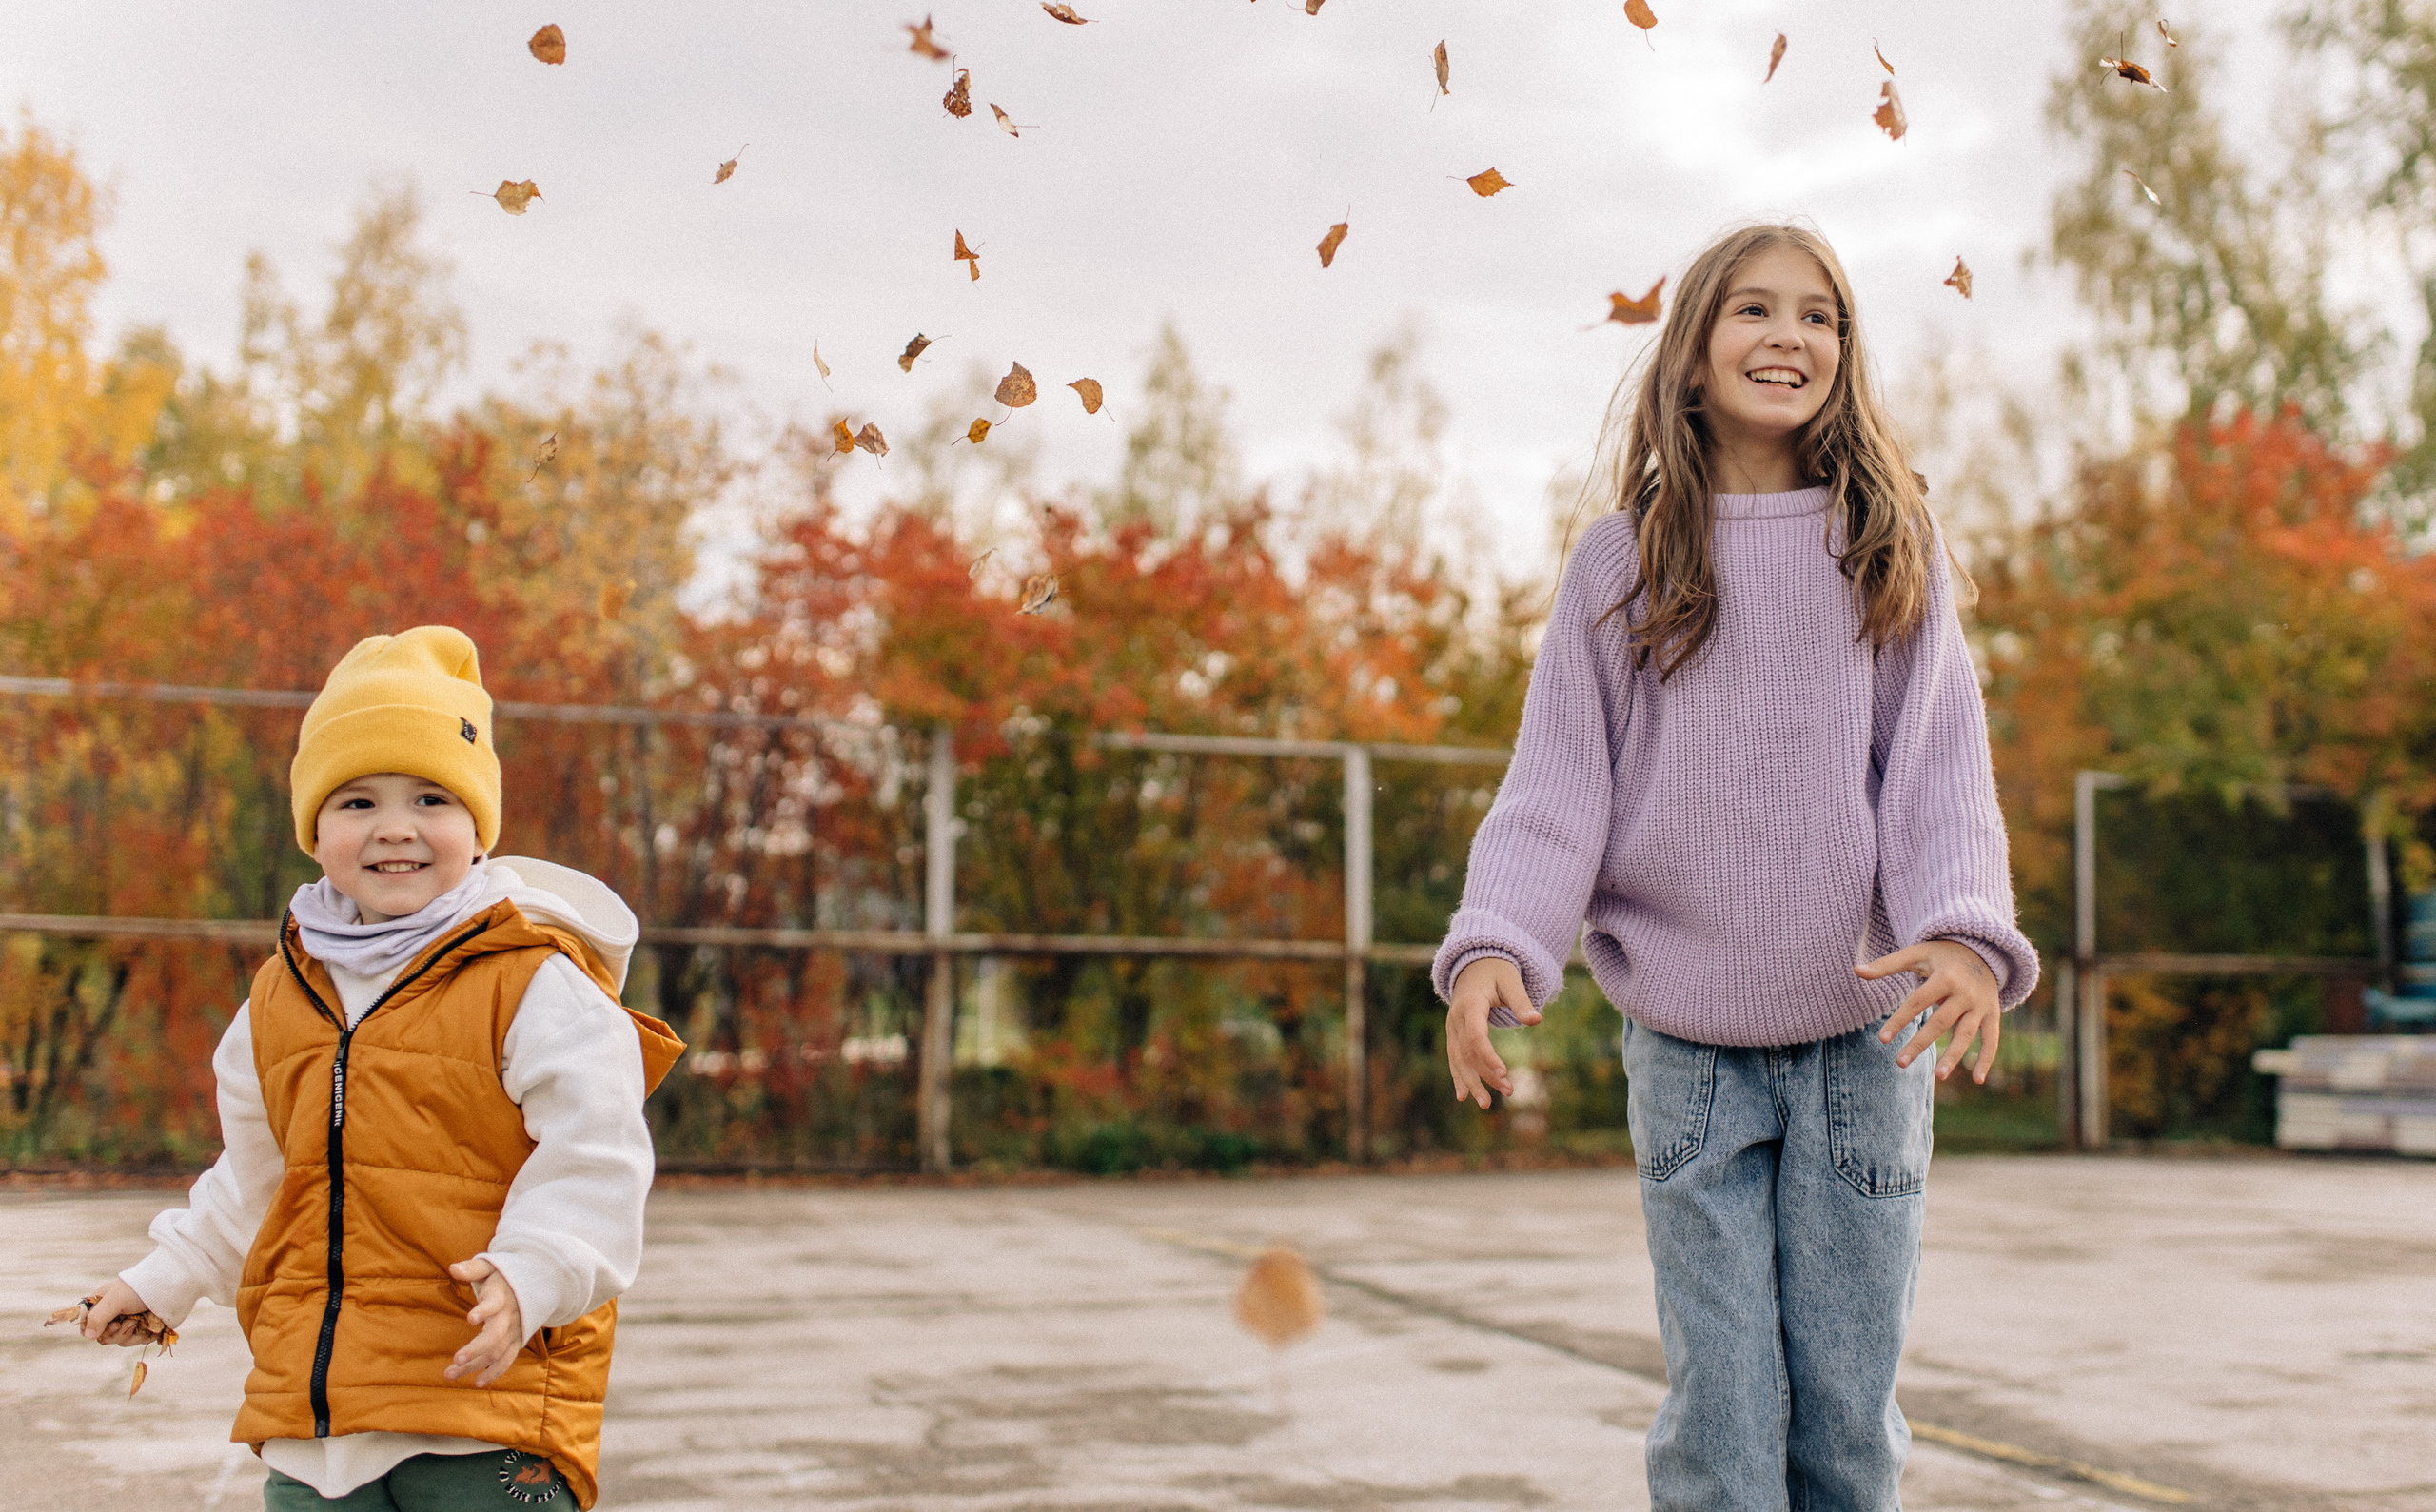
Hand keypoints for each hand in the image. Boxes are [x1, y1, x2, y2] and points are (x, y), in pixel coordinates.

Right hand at [80, 1279, 157, 1346]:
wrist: (171, 1286)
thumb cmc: (139, 1289)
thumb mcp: (115, 1300)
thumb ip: (98, 1317)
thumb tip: (88, 1337)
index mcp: (100, 1303)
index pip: (86, 1325)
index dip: (96, 1330)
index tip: (112, 1324)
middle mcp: (112, 1314)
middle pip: (104, 1337)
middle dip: (118, 1333)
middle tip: (129, 1321)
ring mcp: (128, 1321)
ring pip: (121, 1341)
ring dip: (132, 1334)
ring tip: (141, 1320)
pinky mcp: (142, 1328)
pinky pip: (137, 1341)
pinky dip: (144, 1336)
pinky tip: (150, 1325)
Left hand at [444, 1257, 524, 1386]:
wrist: (539, 1282)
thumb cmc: (506, 1274)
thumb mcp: (491, 1266)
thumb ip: (472, 1268)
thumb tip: (453, 1269)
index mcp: (502, 1296)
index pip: (494, 1304)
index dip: (484, 1310)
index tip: (470, 1318)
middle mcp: (510, 1316)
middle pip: (495, 1336)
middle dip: (475, 1349)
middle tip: (455, 1360)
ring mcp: (515, 1331)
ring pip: (497, 1352)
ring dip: (475, 1365)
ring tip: (450, 1374)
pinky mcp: (517, 1340)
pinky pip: (507, 1360)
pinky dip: (495, 1372)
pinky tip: (478, 1382)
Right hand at [1446, 956, 1538, 1109]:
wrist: (1475, 966)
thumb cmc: (1498, 973)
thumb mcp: (1512, 982)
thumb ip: (1522, 1002)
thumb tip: (1537, 1020)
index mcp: (1471, 1004)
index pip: (1476, 1035)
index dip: (1488, 1055)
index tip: (1505, 1072)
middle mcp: (1456, 1018)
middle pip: (1468, 1052)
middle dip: (1486, 1074)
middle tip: (1509, 1091)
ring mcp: (1452, 1028)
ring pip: (1459, 1059)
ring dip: (1472, 1082)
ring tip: (1486, 1105)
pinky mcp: (1454, 1035)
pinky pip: (1454, 1058)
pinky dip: (1459, 1077)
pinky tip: (1462, 1097)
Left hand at [1857, 939, 2001, 1083]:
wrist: (1982, 950)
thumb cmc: (1941, 956)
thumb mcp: (1916, 954)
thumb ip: (1887, 964)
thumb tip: (1856, 970)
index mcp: (1944, 977)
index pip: (1917, 1002)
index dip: (1899, 1020)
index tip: (1882, 1039)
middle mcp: (1965, 993)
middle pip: (1940, 1022)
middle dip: (1920, 1043)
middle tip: (1900, 1063)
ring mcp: (1981, 1005)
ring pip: (1966, 1034)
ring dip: (1953, 1056)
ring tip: (1938, 1076)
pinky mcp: (1993, 1014)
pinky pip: (1992, 1039)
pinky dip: (1987, 1059)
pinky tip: (1978, 1080)